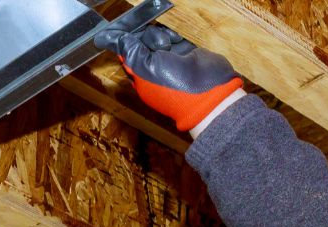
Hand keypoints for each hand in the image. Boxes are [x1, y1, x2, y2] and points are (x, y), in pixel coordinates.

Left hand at [97, 25, 243, 132]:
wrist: (210, 91)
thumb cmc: (173, 86)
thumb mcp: (145, 69)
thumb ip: (131, 52)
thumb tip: (118, 39)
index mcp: (141, 79)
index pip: (127, 56)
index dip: (126, 44)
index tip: (126, 33)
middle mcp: (154, 69)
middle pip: (141, 44)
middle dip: (144, 39)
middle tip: (154, 45)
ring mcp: (170, 60)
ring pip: (157, 38)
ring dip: (159, 37)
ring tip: (168, 45)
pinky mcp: (185, 52)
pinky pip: (173, 37)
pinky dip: (173, 35)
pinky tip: (176, 40)